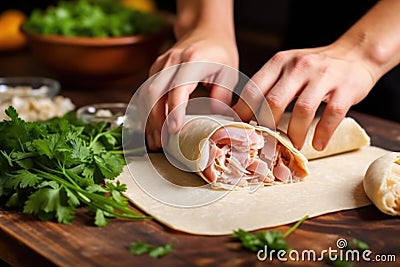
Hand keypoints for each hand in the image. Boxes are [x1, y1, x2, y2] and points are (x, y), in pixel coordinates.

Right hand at [142, 27, 237, 149]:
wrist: (205, 30)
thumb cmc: (219, 52)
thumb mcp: (229, 73)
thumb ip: (222, 97)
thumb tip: (215, 121)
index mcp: (193, 61)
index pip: (178, 89)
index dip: (174, 111)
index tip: (174, 130)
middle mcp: (172, 61)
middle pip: (154, 93)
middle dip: (155, 121)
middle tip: (161, 143)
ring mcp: (160, 64)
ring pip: (145, 94)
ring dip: (148, 119)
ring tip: (154, 141)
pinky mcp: (155, 70)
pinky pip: (145, 92)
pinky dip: (146, 112)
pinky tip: (151, 128)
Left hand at [233, 45, 374, 149]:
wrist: (355, 54)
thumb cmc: (314, 68)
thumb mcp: (287, 68)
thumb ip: (268, 86)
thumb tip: (242, 115)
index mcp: (279, 62)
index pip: (254, 89)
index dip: (243, 113)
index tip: (240, 131)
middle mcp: (299, 66)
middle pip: (274, 101)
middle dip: (267, 127)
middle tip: (266, 144)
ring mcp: (323, 75)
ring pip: (302, 110)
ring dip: (295, 134)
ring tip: (293, 147)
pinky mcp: (345, 87)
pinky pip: (332, 115)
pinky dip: (323, 133)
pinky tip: (318, 144)